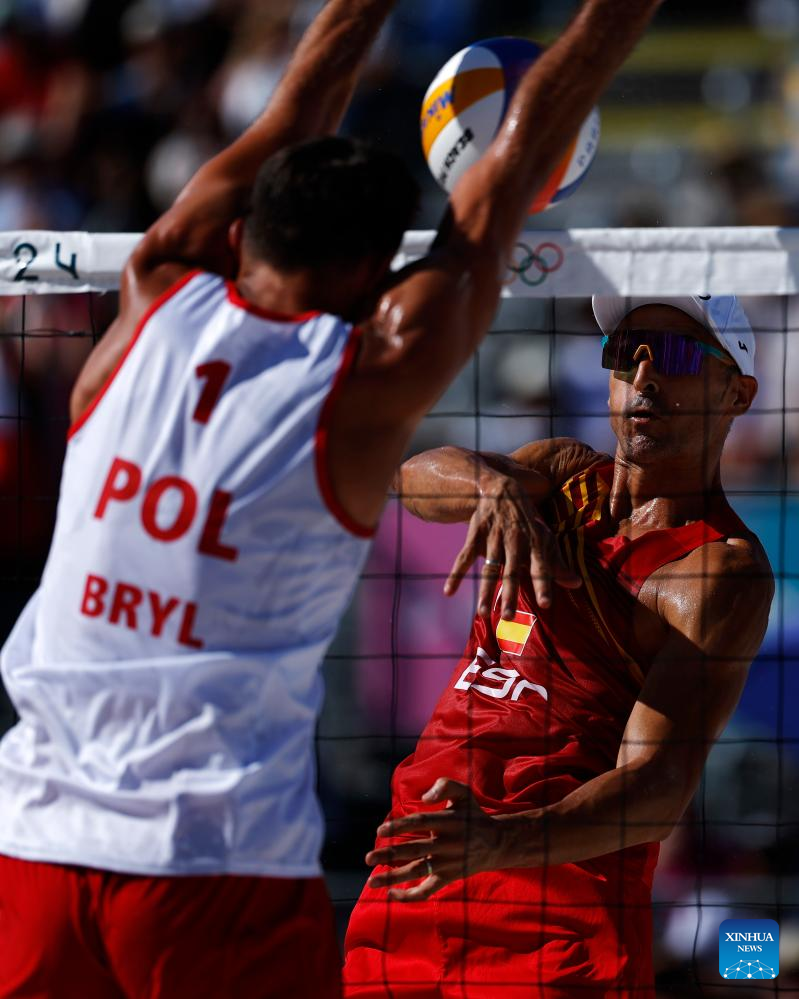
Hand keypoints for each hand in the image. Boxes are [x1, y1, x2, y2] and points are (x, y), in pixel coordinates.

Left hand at [365, 779, 503, 901]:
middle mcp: (447, 844)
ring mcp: (447, 863)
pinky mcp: (448, 878)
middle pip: (413, 850)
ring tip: (371, 882)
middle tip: (368, 858)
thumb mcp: (464, 794)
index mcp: (448, 822)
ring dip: (393, 878)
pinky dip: (409, 895)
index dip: (399, 827)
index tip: (380, 832)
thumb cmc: (473, 815)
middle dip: (389, 855)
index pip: (419, 823)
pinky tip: (392, 894)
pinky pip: (427, 890)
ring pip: (417, 872)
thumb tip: (424, 798)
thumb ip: (445, 785)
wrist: (496, 844)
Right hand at [443, 474, 580, 617]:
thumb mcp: (544, 538)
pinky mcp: (475, 535)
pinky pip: (464, 558)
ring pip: (489, 568)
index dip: (543, 584)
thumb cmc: (527, 520)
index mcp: (533, 542)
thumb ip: (557, 564)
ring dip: (485, 591)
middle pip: (512, 572)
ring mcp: (493, 538)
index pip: (540, 567)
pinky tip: (449, 592)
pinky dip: (456, 574)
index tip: (545, 604)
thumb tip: (577, 584)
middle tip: (508, 617)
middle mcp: (514, 540)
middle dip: (509, 594)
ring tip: (483, 613)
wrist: (501, 489)